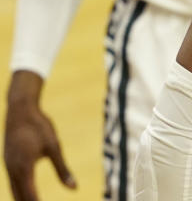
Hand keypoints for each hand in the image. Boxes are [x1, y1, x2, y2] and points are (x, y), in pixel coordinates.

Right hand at [4, 71, 75, 200]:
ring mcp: (8, 165)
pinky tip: (25, 194)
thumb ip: (63, 169)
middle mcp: (13, 169)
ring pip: (14, 190)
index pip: (30, 195)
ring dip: (22, 200)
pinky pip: (12, 182)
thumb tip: (74, 188)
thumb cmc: (40, 126)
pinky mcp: (8, 161)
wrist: (20, 109)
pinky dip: (18, 192)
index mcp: (24, 167)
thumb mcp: (54, 147)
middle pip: (19, 197)